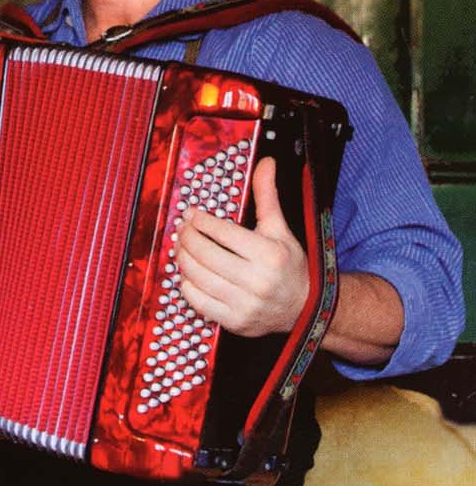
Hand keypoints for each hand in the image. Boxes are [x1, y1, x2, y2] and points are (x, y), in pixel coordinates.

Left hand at [175, 156, 308, 336]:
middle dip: (187, 238)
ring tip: (181, 248)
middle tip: (182, 230)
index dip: (200, 221)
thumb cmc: (289, 266)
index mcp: (268, 254)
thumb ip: (267, 196)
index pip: (222, 232)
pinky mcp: (233, 321)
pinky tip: (188, 274)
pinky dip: (187, 285)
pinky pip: (198, 302)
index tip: (191, 215)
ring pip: (198, 277)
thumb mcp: (279, 229)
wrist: (304, 307)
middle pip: (205, 254)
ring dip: (183, 260)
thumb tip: (265, 163)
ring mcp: (243, 303)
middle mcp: (256, 280)